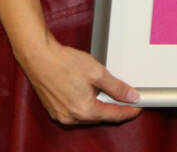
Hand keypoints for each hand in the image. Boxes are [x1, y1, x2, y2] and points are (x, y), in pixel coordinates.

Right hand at [16, 36, 141, 125]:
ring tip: (106, 92)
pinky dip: (85, 105)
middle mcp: (72, 117)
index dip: (129, 111)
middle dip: (114, 108)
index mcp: (85, 110)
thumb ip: (116, 87)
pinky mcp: (54, 110)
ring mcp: (61, 115)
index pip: (114, 115)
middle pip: (100, 117)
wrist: (39, 57)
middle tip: (126, 97)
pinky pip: (75, 112)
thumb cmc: (63, 63)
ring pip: (88, 115)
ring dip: (99, 106)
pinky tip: (88, 93)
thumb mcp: (97, 72)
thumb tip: (130, 96)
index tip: (138, 107)